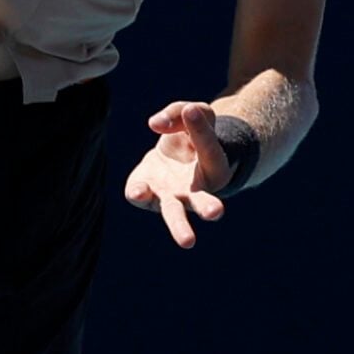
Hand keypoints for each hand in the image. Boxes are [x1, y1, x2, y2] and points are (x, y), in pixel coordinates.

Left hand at [122, 99, 230, 246]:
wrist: (177, 155)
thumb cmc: (193, 135)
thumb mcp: (195, 113)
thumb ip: (179, 113)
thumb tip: (155, 124)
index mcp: (214, 166)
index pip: (209, 150)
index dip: (200, 130)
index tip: (192, 111)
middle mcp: (195, 188)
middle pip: (201, 201)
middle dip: (207, 207)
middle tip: (216, 213)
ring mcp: (170, 195)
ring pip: (174, 213)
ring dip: (179, 226)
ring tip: (188, 242)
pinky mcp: (146, 193)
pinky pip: (141, 195)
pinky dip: (138, 193)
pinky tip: (137, 191)